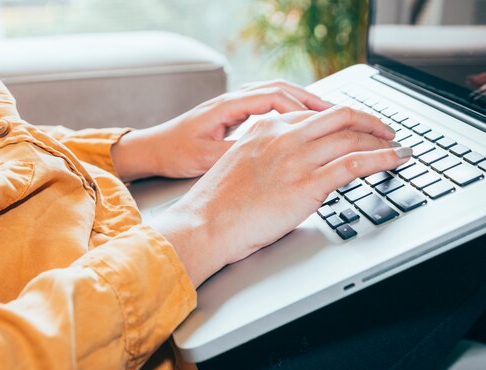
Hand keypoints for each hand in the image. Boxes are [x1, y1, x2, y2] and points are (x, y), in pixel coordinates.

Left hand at [110, 80, 331, 180]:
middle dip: (312, 99)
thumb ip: (235, 153)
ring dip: (301, 103)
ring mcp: (232, 104)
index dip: (304, 106)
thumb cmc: (174, 152)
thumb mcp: (205, 157)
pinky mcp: (232, 114)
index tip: (328, 118)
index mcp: (227, 105)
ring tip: (328, 116)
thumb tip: (268, 155)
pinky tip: (300, 124)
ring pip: (275, 95)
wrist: (152, 149)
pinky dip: (287, 110)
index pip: (275, 97)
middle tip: (341, 114)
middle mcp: (232, 99)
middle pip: (281, 89)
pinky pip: (267, 105)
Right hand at [152, 107, 410, 287]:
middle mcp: (283, 137)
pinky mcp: (307, 184)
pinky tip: (396, 160)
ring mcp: (296, 159)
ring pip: (352, 137)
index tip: (353, 127)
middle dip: (369, 121)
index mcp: (265, 129)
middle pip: (339, 116)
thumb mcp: (240, 165)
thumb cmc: (216, 204)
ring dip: (381, 140)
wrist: (204, 224)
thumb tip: (292, 165)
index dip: (342, 119)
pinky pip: (355, 164)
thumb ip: (268, 156)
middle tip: (384, 130)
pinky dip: (382, 159)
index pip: (314, 115)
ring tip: (396, 147)